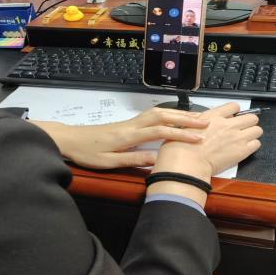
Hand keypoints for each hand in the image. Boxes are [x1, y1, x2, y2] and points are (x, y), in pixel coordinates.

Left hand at [30, 107, 209, 168]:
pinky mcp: (128, 123)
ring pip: (158, 113)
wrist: (69, 139)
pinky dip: (168, 115)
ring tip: (197, 118)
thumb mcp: (109, 162)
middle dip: (185, 119)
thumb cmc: (87, 153)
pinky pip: (152, 115)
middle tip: (206, 122)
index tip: (198, 139)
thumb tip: (157, 160)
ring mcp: (130, 122)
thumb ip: (133, 159)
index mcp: (128, 136)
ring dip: (178, 114)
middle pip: (163, 116)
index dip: (180, 134)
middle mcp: (132, 125)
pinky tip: (175, 118)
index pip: (160, 131)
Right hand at [152, 102, 262, 180]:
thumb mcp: (189, 125)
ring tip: (243, 140)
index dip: (235, 112)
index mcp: (214, 116)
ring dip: (251, 134)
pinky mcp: (242, 151)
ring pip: (257, 130)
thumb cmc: (183, 146)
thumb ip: (202, 120)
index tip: (233, 117)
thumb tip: (207, 121)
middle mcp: (228, 124)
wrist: (188, 162)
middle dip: (247, 123)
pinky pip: (256, 144)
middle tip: (241, 129)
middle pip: (251, 117)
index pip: (234, 106)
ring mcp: (237, 137)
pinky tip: (243, 149)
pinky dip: (251, 146)